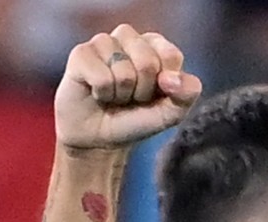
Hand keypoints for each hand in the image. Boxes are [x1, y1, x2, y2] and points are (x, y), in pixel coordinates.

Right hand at [55, 25, 201, 151]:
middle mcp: (129, 37)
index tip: (152, 95)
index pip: (171, 57)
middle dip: (141, 92)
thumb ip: (186, 94)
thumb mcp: (170, 113)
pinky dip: (102, 94)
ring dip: (120, 95)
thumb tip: (172, 78)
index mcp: (154, 44)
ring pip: (123, 72)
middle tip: (129, 98)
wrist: (98, 140)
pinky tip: (96, 93)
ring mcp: (103, 42)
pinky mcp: (81, 53)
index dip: (164, 86)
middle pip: (148, 63)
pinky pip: (101, 77)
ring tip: (112, 96)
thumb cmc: (134, 120)